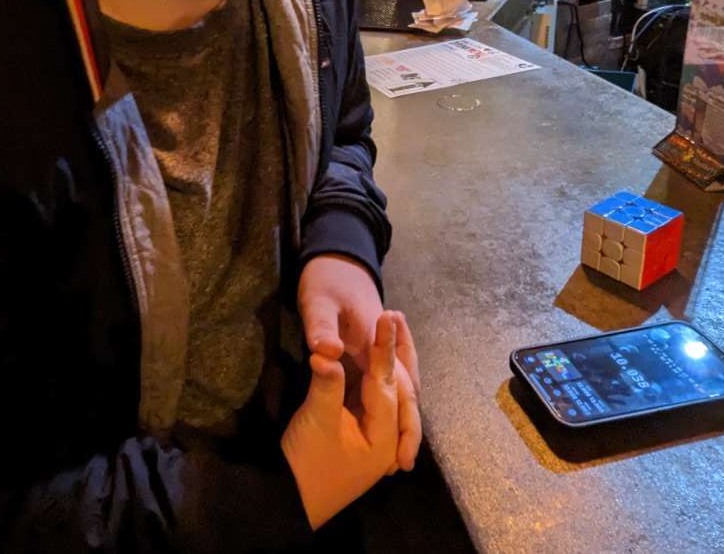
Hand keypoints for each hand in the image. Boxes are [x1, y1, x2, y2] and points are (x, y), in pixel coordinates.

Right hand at [282, 312, 401, 528]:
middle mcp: (387, 437)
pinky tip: (372, 358)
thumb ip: (328, 382)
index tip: (384, 315)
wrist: (288, 498)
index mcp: (385, 435)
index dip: (384, 347)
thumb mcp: (317, 419)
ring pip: (387, 392)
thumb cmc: (306, 462)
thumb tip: (327, 349)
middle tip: (392, 315)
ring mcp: (375, 437)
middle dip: (395, 352)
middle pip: (397, 387)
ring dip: (387, 362)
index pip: (387, 382)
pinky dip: (374, 376)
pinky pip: (374, 399)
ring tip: (389, 327)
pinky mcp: (360, 434)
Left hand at [299, 255, 421, 469]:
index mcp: (377, 342)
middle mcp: (383, 351)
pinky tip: (375, 429)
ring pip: (397, 391)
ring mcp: (376, 353)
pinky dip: (384, 407)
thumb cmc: (325, 279)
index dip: (402, 423)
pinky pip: (381, 386)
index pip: (399, 387)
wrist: (335, 257)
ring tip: (393, 458)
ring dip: (399, 420)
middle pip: (405, 394)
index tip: (400, 456)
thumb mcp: (317, 301)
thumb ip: (321, 327)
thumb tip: (325, 353)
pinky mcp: (366, 355)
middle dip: (406, 429)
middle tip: (400, 466)